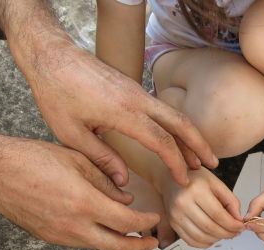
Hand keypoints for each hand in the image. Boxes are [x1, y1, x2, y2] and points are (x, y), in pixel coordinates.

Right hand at [0, 139, 159, 249]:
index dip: (146, 222)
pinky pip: (81, 242)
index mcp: (85, 204)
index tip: (154, 217)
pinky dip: (98, 237)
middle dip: (141, 247)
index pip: (128, 222)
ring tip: (132, 234)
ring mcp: (60, 235)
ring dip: (119, 243)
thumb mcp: (77, 160)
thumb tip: (126, 200)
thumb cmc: (30, 158)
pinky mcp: (48, 237)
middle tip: (153, 242)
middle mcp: (74, 226)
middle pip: (118, 247)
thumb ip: (106, 183)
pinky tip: (102, 227)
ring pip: (99, 246)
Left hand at [19, 36, 216, 187]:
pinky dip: (176, 125)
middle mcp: (137, 99)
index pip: (162, 141)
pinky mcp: (133, 88)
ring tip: (200, 155)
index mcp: (124, 113)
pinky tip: (176, 138)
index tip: (184, 179)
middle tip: (212, 164)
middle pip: (180, 123)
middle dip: (199, 145)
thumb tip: (124, 181)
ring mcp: (137, 91)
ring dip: (191, 134)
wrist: (50, 55)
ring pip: (174, 114)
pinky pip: (163, 108)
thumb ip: (101, 158)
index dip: (176, 163)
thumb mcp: (71, 133)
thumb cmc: (56, 92)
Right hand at [161, 168, 243, 247]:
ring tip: (225, 234)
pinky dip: (204, 243)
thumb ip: (231, 201)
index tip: (240, 227)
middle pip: (209, 227)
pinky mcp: (173, 224)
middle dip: (227, 234)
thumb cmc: (195, 180)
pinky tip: (212, 238)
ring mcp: (176, 215)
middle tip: (235, 233)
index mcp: (196, 190)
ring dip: (217, 239)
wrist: (171, 180)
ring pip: (201, 237)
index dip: (232, 224)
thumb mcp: (217, 183)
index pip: (218, 214)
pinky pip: (190, 241)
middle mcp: (183, 203)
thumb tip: (238, 219)